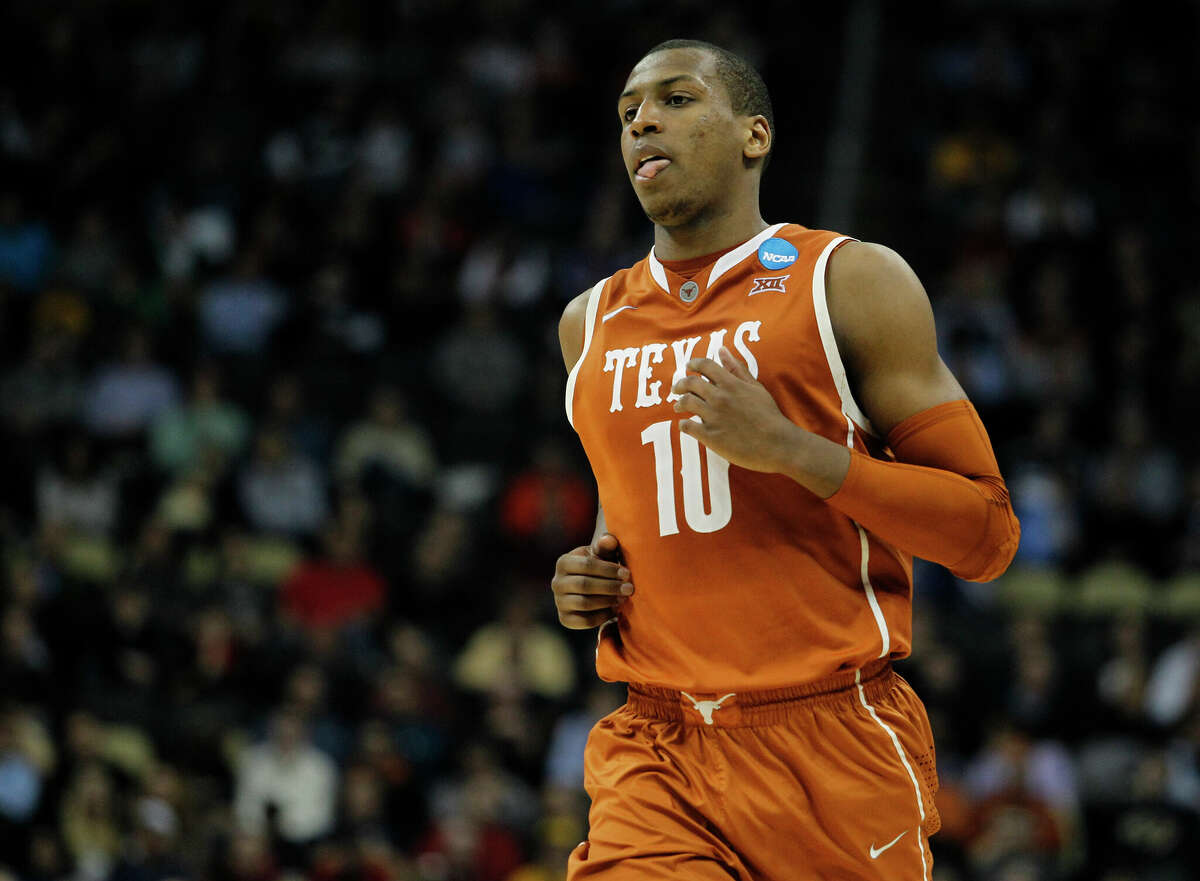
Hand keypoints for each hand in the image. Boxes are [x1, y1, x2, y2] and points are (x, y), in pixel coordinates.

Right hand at [551, 533, 632, 628]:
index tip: (627, 573)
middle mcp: (556, 582)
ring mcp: (559, 602)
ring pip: (584, 603)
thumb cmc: (601, 566)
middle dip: (610, 587)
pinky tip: (614, 609)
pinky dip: (602, 616)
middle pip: (584, 585)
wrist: (593, 587)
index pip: (586, 565)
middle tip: (630, 588)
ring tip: (623, 598)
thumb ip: (607, 545)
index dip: (608, 569)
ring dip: (607, 601)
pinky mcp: (565, 619)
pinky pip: (585, 621)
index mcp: (564, 562)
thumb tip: (609, 539)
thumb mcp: (604, 554)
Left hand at [670, 346, 803, 473]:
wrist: (777, 444)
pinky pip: (687, 426)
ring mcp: (713, 417)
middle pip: (690, 383)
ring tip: (678, 407)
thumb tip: (722, 350)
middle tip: (677, 389)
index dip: (693, 363)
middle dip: (680, 384)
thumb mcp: (755, 387)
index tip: (689, 366)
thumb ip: (737, 369)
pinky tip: (685, 425)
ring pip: (685, 403)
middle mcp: (719, 398)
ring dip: (679, 404)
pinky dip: (683, 424)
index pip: (705, 366)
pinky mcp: (710, 436)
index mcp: (731, 384)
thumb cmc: (769, 415)